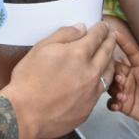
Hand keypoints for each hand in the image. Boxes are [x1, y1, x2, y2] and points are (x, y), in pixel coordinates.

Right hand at [0, 23, 115, 138]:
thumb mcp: (41, 49)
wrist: (26, 113)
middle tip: (112, 35)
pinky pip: (101, 89)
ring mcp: (92, 91)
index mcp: (78, 54)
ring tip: (109, 55)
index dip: (101, 29)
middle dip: (110, 41)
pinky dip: (103, 79)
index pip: (96, 37)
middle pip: (107, 53)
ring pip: (109, 72)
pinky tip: (98, 78)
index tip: (103, 25)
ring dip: (111, 61)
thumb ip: (63, 35)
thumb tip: (80, 28)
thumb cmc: (29, 80)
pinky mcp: (89, 107)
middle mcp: (90, 71)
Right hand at [108, 30, 138, 129]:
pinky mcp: (123, 104)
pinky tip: (118, 105)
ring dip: (113, 88)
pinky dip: (112, 103)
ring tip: (121, 95)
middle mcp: (130, 77)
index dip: (124, 43)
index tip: (115, 34)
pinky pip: (111, 102)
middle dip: (113, 72)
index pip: (131, 53)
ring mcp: (125, 90)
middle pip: (115, 69)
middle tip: (119, 79)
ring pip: (111, 85)